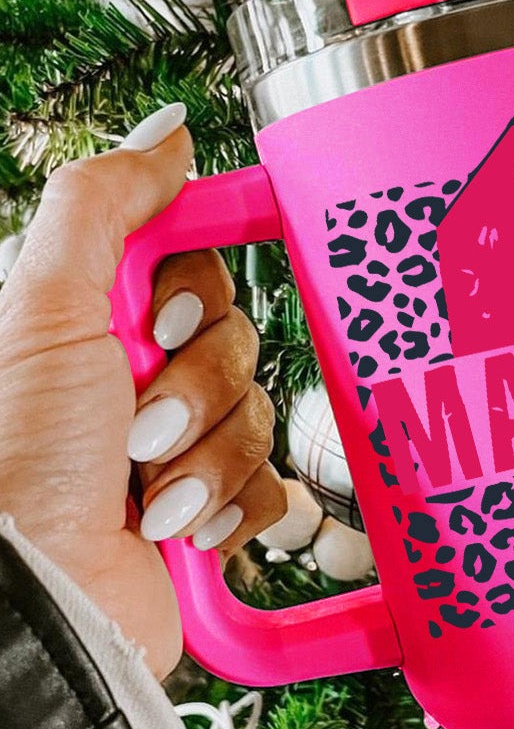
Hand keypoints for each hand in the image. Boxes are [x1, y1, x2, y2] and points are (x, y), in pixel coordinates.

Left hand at [0, 104, 284, 679]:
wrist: (39, 594)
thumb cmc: (17, 458)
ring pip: (257, 412)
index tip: (170, 317)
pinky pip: (272, 484)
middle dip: (193, 387)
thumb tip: (168, 133)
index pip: (190, 264)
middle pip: (235, 338)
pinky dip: (230, 505)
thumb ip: (105, 202)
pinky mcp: (209, 509)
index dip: (191, 289)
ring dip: (205, 456)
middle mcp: (135, 379)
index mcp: (94, 322)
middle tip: (133, 421)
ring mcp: (175, 447)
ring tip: (145, 488)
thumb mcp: (45, 305)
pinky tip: (178, 525)